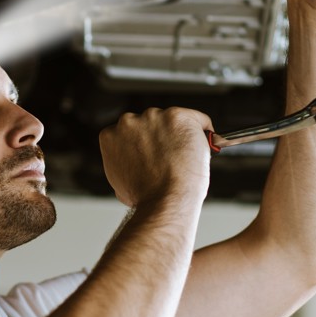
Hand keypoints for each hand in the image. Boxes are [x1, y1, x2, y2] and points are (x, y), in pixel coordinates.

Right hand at [98, 107, 212, 207]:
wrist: (165, 199)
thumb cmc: (146, 197)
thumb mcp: (120, 180)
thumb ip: (126, 162)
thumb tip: (139, 163)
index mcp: (111, 135)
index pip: (128, 132)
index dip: (142, 144)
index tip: (154, 153)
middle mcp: (128, 121)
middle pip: (149, 123)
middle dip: (159, 137)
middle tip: (171, 156)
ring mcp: (154, 117)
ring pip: (172, 121)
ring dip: (179, 134)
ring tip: (186, 157)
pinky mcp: (178, 117)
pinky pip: (197, 120)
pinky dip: (203, 131)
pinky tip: (204, 145)